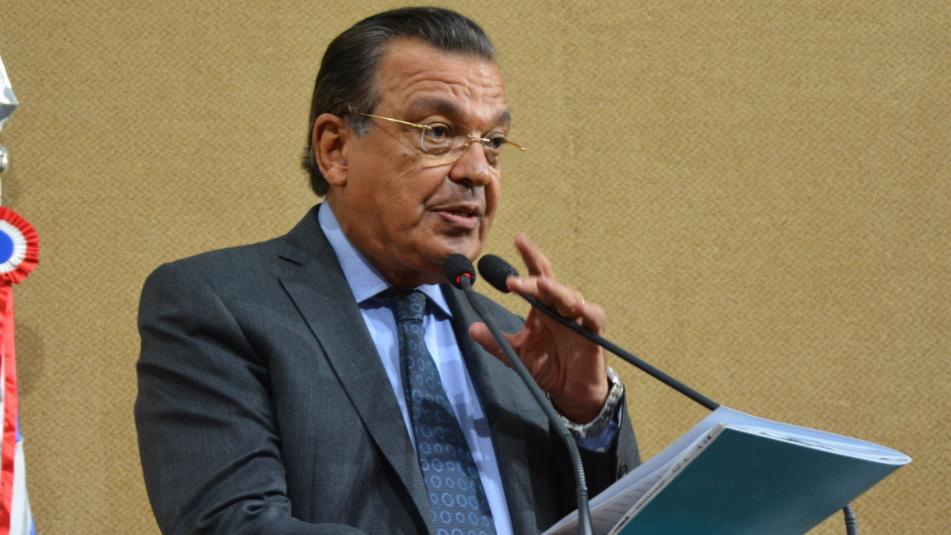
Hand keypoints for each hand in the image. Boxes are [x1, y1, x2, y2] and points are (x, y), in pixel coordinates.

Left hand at [469, 234, 608, 422]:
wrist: (570, 391)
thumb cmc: (548, 367)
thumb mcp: (517, 354)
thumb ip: (496, 342)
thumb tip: (472, 328)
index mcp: (542, 307)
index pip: (537, 275)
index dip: (529, 256)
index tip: (519, 239)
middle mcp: (560, 307)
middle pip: (549, 283)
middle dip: (533, 276)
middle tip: (513, 282)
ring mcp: (578, 318)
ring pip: (570, 296)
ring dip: (555, 290)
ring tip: (540, 285)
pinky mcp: (594, 332)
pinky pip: (594, 316)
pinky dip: (586, 311)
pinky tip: (576, 308)